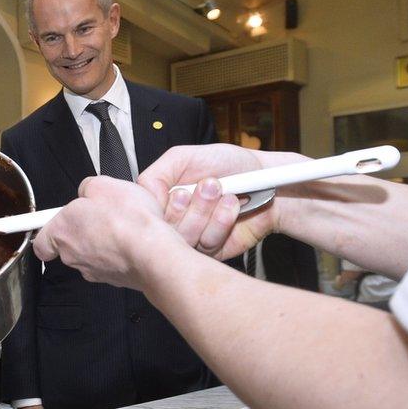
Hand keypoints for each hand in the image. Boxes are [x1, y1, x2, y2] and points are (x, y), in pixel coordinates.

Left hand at [33, 176, 184, 289]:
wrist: (153, 253)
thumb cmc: (127, 221)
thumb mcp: (103, 185)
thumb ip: (87, 188)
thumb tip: (88, 193)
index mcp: (62, 231)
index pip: (41, 243)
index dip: (46, 232)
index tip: (50, 226)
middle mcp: (73, 256)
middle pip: (70, 245)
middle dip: (83, 229)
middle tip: (100, 214)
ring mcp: (94, 271)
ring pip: (93, 254)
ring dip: (104, 241)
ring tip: (123, 226)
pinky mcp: (115, 280)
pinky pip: (113, 263)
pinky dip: (121, 253)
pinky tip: (134, 240)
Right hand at [138, 144, 298, 258]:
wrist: (265, 181)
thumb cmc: (228, 164)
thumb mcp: (184, 157)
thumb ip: (156, 174)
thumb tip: (142, 197)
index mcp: (162, 199)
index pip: (144, 215)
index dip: (162, 208)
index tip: (181, 193)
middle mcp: (173, 220)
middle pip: (163, 231)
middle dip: (191, 206)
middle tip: (210, 185)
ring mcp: (192, 237)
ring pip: (184, 239)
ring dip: (207, 212)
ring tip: (225, 193)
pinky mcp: (210, 251)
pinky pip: (206, 246)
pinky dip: (222, 223)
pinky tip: (233, 208)